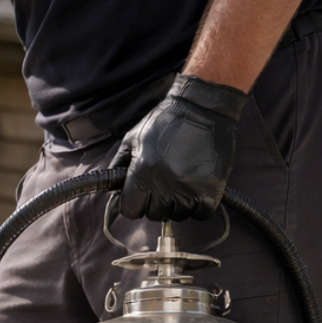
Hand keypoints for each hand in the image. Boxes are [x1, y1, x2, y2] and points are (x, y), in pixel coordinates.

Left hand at [114, 75, 246, 219]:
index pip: (130, 210)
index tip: (140, 195)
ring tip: (181, 180)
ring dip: (178, 203)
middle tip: (164, 182)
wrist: (203, 107)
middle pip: (154, 214)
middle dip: (156, 201)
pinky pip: (201, 213)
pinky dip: (199, 206)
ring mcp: (189, 189)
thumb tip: (110, 191)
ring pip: (178, 215)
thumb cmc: (166, 121)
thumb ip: (118, 165)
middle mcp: (165, 185)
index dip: (133, 203)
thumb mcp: (133, 138)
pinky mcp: (211, 189)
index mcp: (143, 173)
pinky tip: (197, 188)